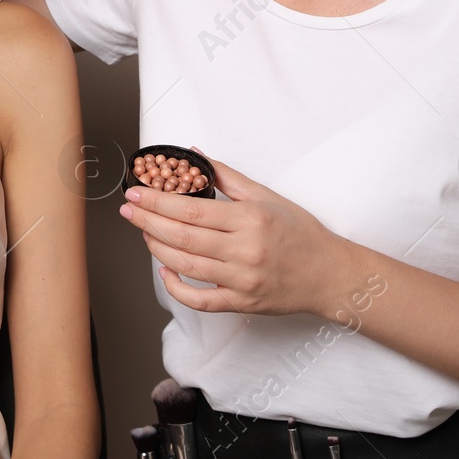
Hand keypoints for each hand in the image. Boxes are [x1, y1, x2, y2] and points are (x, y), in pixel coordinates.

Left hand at [117, 156, 359, 320]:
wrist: (330, 274)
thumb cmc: (300, 232)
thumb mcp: (266, 196)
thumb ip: (226, 176)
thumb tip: (193, 154)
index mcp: (250, 219)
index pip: (191, 210)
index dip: (157, 201)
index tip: (136, 192)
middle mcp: (245, 251)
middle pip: (182, 237)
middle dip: (147, 221)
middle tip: (128, 209)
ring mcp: (242, 280)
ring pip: (186, 266)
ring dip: (157, 249)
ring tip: (143, 232)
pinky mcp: (243, 303)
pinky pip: (201, 301)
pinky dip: (177, 288)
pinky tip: (165, 271)